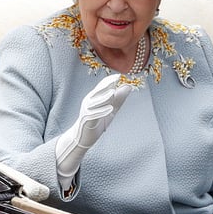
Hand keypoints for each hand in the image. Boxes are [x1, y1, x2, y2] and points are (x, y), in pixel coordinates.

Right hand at [55, 74, 131, 189]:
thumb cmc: (97, 122)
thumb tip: (129, 86)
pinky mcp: (87, 121)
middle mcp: (89, 102)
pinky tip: (110, 109)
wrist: (83, 138)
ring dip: (104, 97)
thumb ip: (119, 99)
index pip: (101, 86)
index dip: (109, 80)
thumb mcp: (110, 109)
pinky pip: (94, 115)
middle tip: (116, 78)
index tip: (119, 75)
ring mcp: (87, 111)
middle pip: (98, 91)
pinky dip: (102, 111)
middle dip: (107, 84)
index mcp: (94, 97)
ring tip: (113, 93)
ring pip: (95, 102)